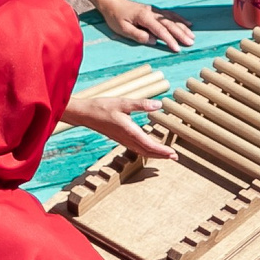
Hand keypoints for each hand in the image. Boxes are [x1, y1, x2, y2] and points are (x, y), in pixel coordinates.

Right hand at [60, 91, 176, 161]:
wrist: (84, 114)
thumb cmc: (102, 107)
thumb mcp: (123, 102)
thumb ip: (141, 104)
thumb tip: (158, 105)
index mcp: (129, 131)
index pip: (149, 145)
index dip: (162, 151)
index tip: (173, 153)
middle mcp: (126, 138)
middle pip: (147, 151)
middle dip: (161, 156)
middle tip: (175, 157)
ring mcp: (122, 140)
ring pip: (141, 151)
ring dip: (154, 154)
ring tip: (166, 155)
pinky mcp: (119, 138)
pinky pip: (136, 148)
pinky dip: (146, 150)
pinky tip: (149, 148)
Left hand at [92, 0, 193, 50]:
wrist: (113, 3)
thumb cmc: (116, 17)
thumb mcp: (123, 29)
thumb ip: (138, 35)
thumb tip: (153, 41)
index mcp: (144, 17)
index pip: (160, 30)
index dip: (170, 40)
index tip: (177, 49)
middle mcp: (152, 12)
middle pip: (170, 24)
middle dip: (181, 34)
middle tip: (191, 43)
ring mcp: (154, 10)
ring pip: (172, 19)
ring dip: (183, 28)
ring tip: (192, 36)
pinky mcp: (155, 10)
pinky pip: (170, 15)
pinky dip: (180, 19)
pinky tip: (187, 24)